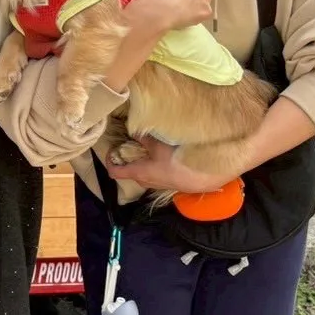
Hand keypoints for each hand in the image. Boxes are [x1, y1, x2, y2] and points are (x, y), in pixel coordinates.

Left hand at [107, 139, 227, 194]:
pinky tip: (166, 155)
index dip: (109, 161)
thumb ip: (144, 137)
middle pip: (130, 172)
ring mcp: (159, 184)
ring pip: (144, 173)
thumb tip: (132, 130)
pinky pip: (157, 174)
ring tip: (148, 147)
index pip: (115, 172)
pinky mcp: (171, 183)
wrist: (205, 177)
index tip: (110, 150)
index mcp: (139, 173)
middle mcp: (146, 182)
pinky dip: (155, 165)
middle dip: (128, 159)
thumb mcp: (159, 145)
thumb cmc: (178, 161)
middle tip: (130, 143)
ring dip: (143, 162)